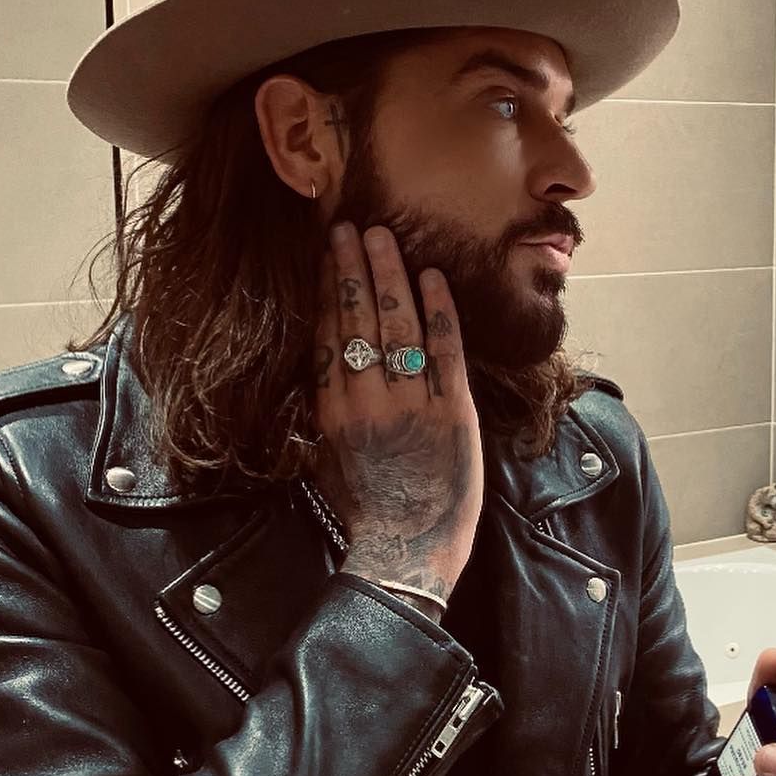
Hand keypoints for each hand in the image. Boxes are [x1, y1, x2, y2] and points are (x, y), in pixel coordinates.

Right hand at [310, 220, 484, 602]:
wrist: (406, 550)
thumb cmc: (365, 510)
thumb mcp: (327, 458)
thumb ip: (327, 410)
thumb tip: (324, 367)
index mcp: (331, 410)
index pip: (326, 333)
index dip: (326, 288)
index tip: (325, 251)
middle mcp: (366, 398)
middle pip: (357, 318)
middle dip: (353, 267)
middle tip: (352, 225)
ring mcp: (410, 402)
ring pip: (396, 325)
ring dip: (391, 275)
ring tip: (384, 236)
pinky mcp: (451, 411)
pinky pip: (444, 350)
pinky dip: (439, 311)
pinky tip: (433, 276)